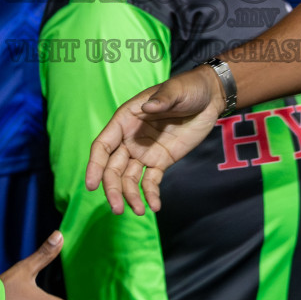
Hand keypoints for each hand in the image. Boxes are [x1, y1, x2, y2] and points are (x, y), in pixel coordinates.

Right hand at [85, 67, 222, 215]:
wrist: (209, 98)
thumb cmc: (187, 88)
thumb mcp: (175, 90)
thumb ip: (161, 100)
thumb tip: (147, 108)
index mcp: (125, 119)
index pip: (103, 145)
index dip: (95, 165)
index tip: (90, 185)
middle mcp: (130, 138)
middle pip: (113, 168)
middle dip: (113, 189)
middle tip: (117, 209)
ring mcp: (144, 152)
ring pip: (129, 178)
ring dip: (130, 196)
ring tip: (139, 211)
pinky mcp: (160, 161)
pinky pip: (151, 181)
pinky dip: (150, 194)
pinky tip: (154, 206)